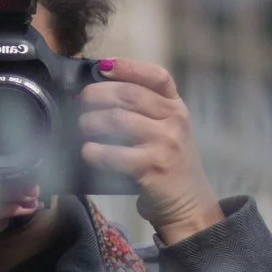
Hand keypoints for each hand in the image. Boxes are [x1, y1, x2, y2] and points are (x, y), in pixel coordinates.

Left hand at [80, 59, 223, 244]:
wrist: (189, 205)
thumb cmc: (169, 165)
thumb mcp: (167, 131)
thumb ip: (144, 111)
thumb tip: (98, 90)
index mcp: (176, 107)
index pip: (157, 76)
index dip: (128, 67)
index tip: (103, 66)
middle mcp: (175, 120)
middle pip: (129, 94)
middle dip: (97, 94)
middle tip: (81, 103)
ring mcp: (165, 143)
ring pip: (118, 119)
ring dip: (91, 122)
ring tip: (82, 128)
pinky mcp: (153, 168)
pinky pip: (114, 154)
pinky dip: (94, 151)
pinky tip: (88, 152)